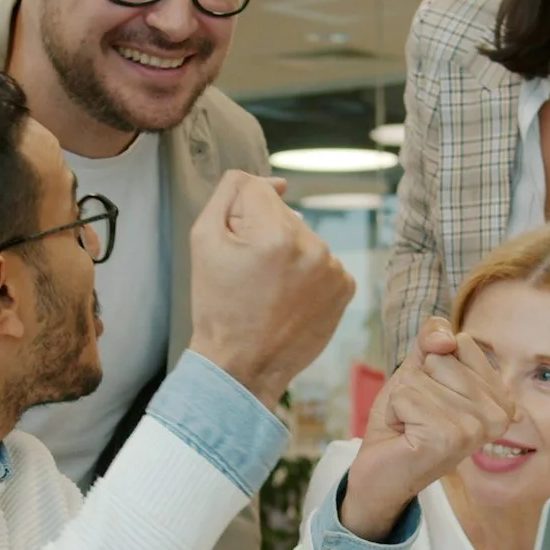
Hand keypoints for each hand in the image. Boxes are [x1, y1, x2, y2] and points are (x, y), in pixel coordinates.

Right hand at [186, 171, 355, 408]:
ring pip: (304, 237)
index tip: (236, 248)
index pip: (257, 190)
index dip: (239, 216)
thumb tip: (277, 182)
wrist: (242, 366)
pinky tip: (289, 298)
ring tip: (270, 290)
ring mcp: (333, 268)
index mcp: (275, 233)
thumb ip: (230, 193)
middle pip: (283, 214)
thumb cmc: (218, 305)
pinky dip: (307, 274)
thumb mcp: (203, 240)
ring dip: (288, 254)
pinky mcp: (345, 288)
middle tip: (250, 275)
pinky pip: (322, 262)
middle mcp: (312, 246)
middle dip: (265, 234)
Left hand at [341, 318, 514, 538]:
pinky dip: (395, 413)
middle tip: (418, 415)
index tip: (433, 397)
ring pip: (421, 377)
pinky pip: (406, 397)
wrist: (380, 469)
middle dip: (417, 383)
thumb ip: (434, 338)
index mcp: (501, 398)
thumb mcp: (419, 368)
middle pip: (441, 359)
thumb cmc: (405, 420)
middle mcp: (497, 416)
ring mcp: (474, 430)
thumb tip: (446, 339)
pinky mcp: (446, 439)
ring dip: (404, 400)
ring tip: (412, 427)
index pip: (462, 343)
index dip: (433, 364)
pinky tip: (405, 435)